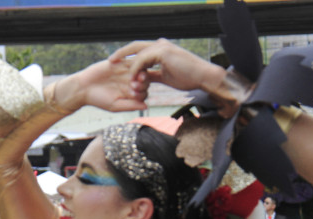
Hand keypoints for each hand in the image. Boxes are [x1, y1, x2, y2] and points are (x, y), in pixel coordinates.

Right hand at [56, 59, 147, 112]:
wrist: (83, 87)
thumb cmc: (99, 99)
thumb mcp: (115, 105)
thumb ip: (131, 106)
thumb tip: (146, 106)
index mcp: (131, 94)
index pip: (144, 93)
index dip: (142, 93)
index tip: (133, 95)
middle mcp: (131, 82)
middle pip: (146, 80)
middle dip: (142, 83)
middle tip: (133, 85)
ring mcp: (127, 71)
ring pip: (140, 69)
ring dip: (139, 72)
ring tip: (132, 77)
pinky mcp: (120, 62)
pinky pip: (131, 59)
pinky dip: (131, 63)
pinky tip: (124, 69)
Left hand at [109, 39, 225, 94]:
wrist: (202, 77)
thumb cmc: (188, 77)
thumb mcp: (166, 77)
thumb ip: (153, 75)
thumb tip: (143, 79)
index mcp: (161, 49)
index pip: (140, 50)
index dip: (128, 56)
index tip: (118, 64)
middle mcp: (160, 44)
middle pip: (135, 46)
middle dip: (121, 53)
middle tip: (109, 61)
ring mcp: (161, 46)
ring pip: (138, 53)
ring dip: (130, 67)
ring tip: (123, 76)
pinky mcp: (162, 51)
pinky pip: (143, 60)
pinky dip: (137, 69)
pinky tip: (135, 79)